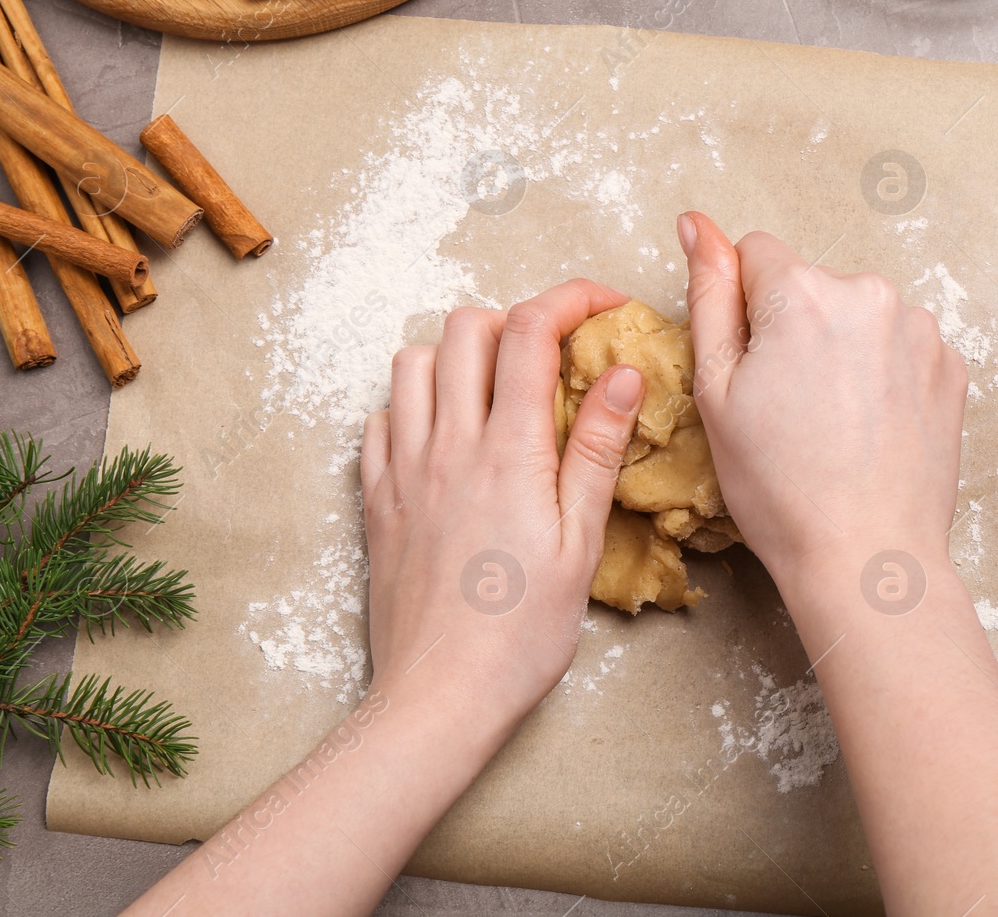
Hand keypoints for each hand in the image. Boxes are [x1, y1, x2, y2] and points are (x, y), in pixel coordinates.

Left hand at [359, 279, 644, 727]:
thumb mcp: (580, 545)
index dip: (570, 299)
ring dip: (457, 355)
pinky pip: (379, 418)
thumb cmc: (522, 635)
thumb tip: (621, 373)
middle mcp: (447, 445)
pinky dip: (413, 403)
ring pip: (412, 361)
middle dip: (516, 320)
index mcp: (508, 452)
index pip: (531, 331)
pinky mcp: (376, 499)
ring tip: (496, 390)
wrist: (438, 698)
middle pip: (466, 328)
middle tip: (553, 358)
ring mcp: (402, 469)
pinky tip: (446, 435)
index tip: (604, 307)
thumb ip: (596, 450)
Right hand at [677, 212, 966, 594]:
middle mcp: (870, 294)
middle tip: (786, 408)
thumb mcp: (717, 390)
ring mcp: (920, 329)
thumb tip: (696, 223)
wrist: (867, 558)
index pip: (755, 254)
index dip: (741, 309)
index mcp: (803, 293)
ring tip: (831, 425)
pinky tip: (868, 428)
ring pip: (856, 317)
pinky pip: (898, 347)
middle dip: (793, 329)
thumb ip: (707, 293)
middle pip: (810, 286)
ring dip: (840, 350)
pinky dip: (881, 376)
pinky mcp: (950, 366)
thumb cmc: (781, 488)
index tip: (750, 367)